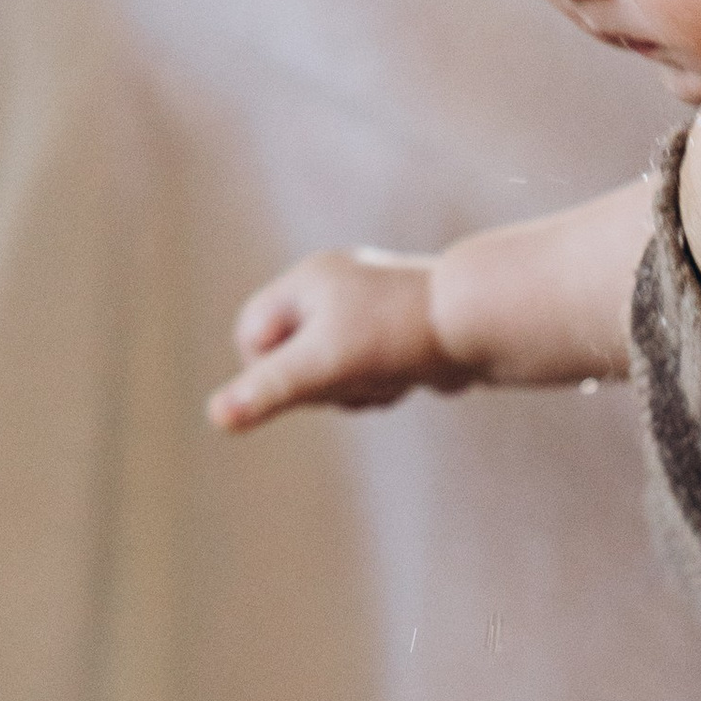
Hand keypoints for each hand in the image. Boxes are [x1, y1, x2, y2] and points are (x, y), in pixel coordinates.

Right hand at [207, 248, 464, 431]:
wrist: (483, 324)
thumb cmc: (398, 336)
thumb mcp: (324, 365)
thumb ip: (270, 390)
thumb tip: (217, 417)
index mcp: (306, 283)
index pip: (251, 336)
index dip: (265, 371)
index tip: (301, 384)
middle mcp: (334, 289)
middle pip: (292, 360)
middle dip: (321, 384)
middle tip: (356, 376)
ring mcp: (367, 312)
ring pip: (332, 374)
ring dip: (355, 390)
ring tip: (389, 375)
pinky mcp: (397, 336)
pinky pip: (369, 375)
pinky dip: (384, 387)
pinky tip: (409, 378)